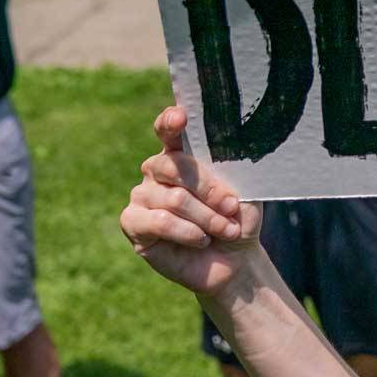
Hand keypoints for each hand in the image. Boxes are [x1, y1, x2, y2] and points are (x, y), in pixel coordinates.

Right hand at [121, 106, 262, 296]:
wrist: (233, 259)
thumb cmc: (237, 218)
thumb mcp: (244, 191)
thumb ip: (230, 170)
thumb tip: (227, 153)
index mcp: (181, 153)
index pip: (168, 130)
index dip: (170, 121)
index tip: (181, 116)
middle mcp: (156, 170)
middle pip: (173, 165)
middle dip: (208, 188)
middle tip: (231, 207)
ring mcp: (141, 195)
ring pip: (174, 199)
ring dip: (206, 217)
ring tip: (226, 230)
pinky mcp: (133, 222)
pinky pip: (159, 221)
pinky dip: (186, 232)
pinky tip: (200, 241)